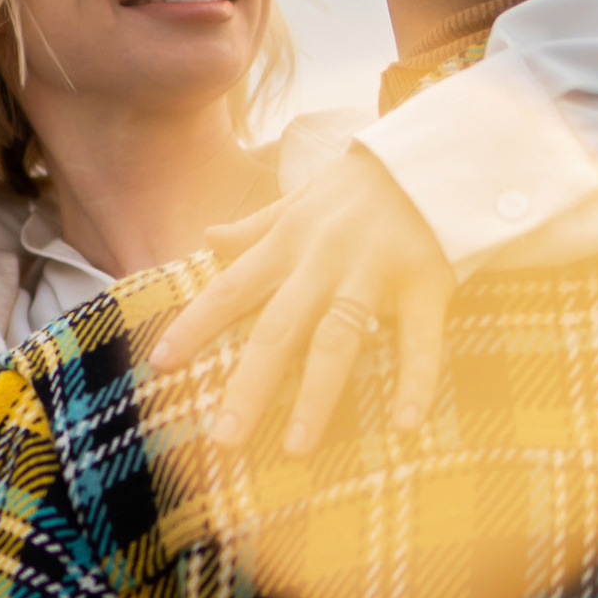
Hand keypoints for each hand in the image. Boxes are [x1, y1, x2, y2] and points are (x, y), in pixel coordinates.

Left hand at [149, 147, 453, 454]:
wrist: (438, 149)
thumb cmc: (362, 185)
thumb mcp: (300, 200)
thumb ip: (254, 227)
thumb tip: (206, 239)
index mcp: (289, 242)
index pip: (230, 288)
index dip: (194, 325)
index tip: (159, 365)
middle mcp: (324, 260)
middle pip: (277, 329)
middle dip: (248, 386)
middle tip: (222, 441)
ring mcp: (376, 272)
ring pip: (338, 339)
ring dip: (316, 397)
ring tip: (296, 449)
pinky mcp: (428, 282)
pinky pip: (421, 340)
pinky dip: (415, 383)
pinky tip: (405, 427)